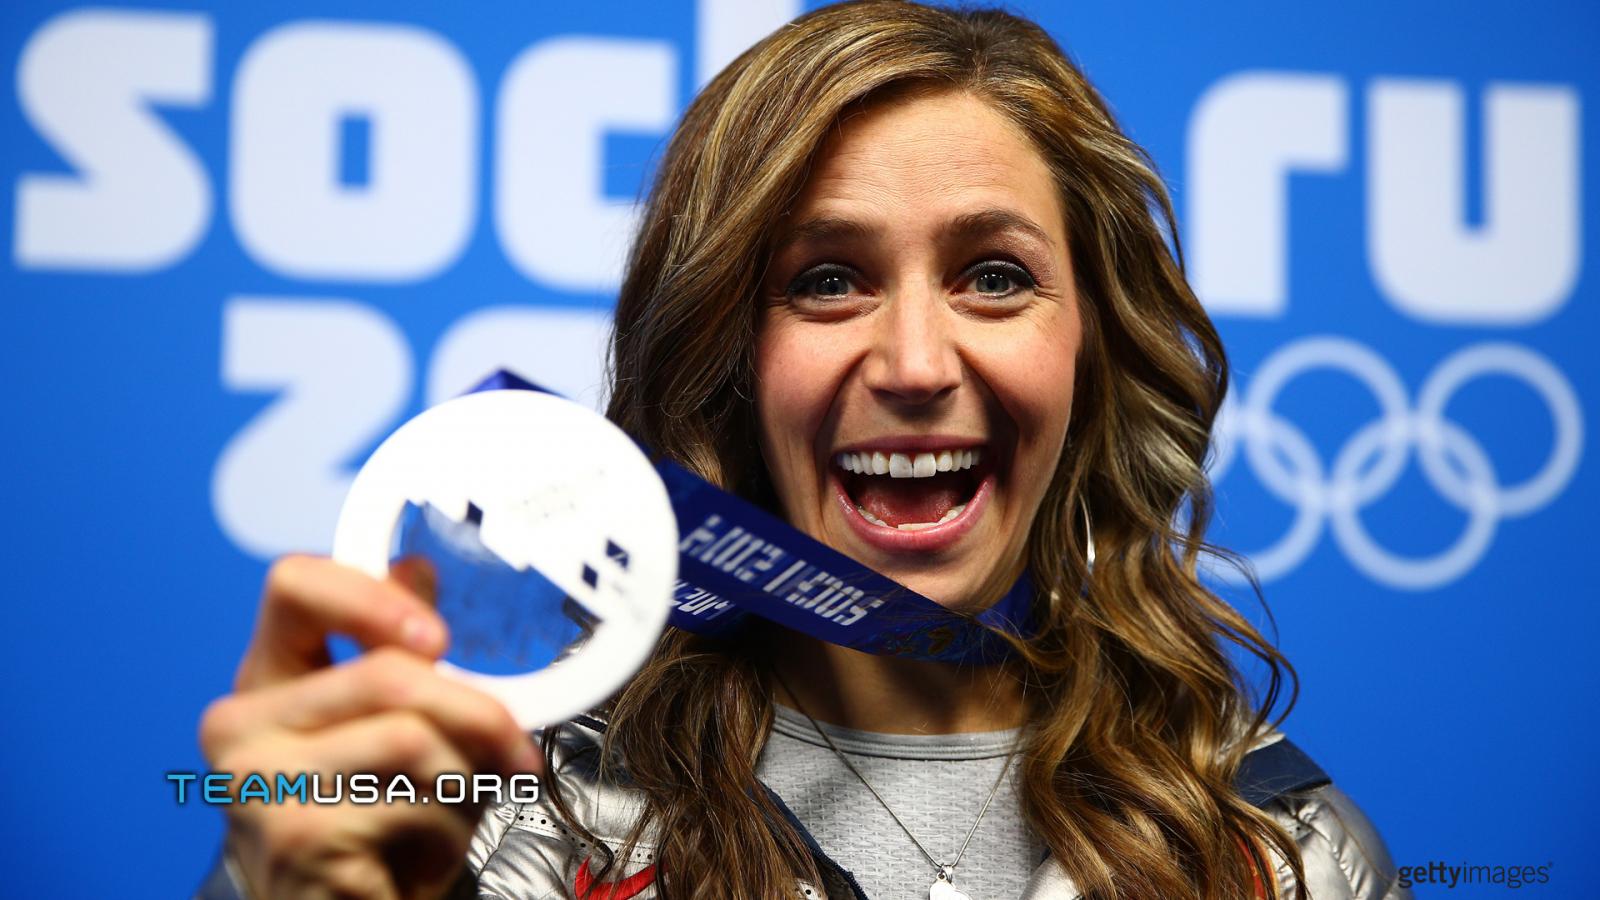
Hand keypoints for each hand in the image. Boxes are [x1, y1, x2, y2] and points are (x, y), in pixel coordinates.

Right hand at [200, 555, 542, 898]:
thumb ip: (395, 647)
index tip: (439, 637)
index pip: (294, 585)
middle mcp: (242, 723)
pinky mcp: (296, 835)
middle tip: (514, 747)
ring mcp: (261, 781)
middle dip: (477, 712)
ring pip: (413, 740)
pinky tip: (425, 852)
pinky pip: (412, 802)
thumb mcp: (386, 723)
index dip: (373, 595)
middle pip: (388, 672)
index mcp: (267, 676)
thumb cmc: (369, 819)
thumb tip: (418, 566)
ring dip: (465, 780)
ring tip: (453, 809)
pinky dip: (448, 828)